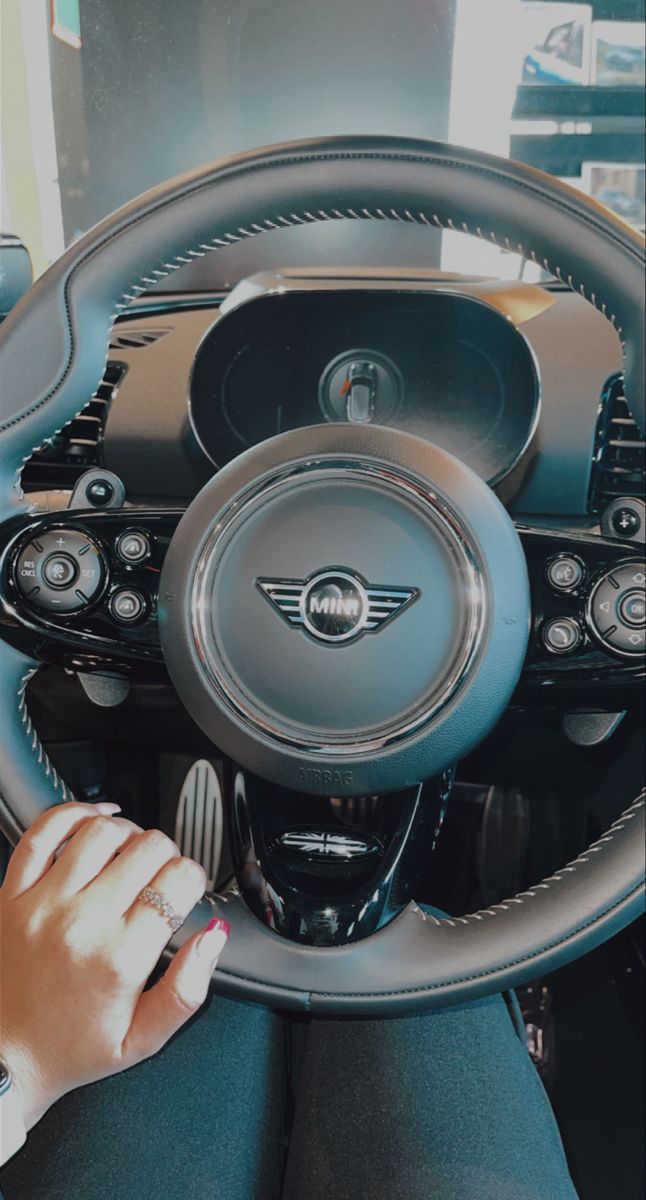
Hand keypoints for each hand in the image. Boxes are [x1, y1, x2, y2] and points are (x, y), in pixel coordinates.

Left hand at [0, 802, 228, 1130]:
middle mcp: (81, 922)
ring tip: (131, 854)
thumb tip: (214, 937)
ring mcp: (43, 903)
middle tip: (162, 877)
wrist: (3, 1060)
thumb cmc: (70, 1048)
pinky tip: (93, 821)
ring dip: (128, 833)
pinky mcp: (12, 894)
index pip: (178, 880)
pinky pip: (43, 832)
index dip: (194, 878)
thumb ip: (188, 990)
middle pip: (148, 848)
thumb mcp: (143, 1039)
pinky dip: (73, 814)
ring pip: (102, 831)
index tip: (188, 890)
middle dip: (168, 855)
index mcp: (119, 958)